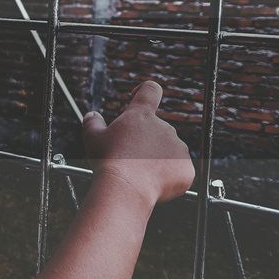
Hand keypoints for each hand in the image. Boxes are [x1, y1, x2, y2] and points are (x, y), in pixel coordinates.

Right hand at [82, 80, 194, 208]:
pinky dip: (168, 176)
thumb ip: (93, 123)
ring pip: (168, 150)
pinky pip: (179, 170)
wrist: (126, 188)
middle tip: (130, 158)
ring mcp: (178, 147)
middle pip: (157, 129)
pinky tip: (153, 183)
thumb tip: (92, 116)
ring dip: (158, 159)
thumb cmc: (109, 162)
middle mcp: (164, 127)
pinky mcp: (186, 168)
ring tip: (141, 174)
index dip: (144, 91)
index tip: (137, 97)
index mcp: (141, 115)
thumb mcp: (93, 138)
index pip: (150, 90)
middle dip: (145, 141)